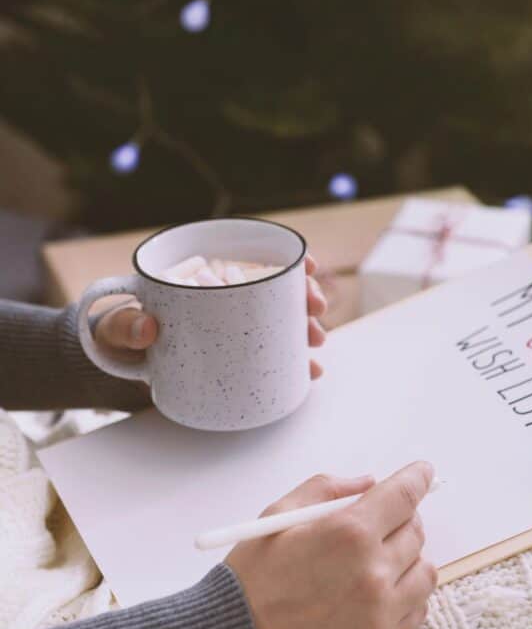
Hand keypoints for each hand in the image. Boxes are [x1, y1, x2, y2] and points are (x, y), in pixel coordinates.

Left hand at [94, 252, 327, 378]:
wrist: (119, 365)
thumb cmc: (120, 334)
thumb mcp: (118, 327)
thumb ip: (125, 325)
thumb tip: (149, 328)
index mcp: (204, 277)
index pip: (252, 258)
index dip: (286, 258)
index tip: (308, 265)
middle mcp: (227, 298)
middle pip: (277, 290)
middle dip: (304, 297)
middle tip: (314, 311)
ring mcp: (235, 328)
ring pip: (282, 322)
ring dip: (305, 329)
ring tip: (317, 343)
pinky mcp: (237, 356)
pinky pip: (272, 354)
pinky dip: (293, 362)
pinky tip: (310, 370)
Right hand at [227, 461, 436, 628]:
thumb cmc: (251, 579)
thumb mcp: (277, 516)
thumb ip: (326, 490)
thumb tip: (367, 483)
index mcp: (348, 533)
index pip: (404, 495)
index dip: (417, 478)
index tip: (422, 473)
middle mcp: (373, 571)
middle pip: (416, 530)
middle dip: (403, 518)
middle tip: (382, 520)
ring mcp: (381, 610)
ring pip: (425, 571)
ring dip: (409, 557)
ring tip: (380, 558)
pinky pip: (418, 608)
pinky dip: (408, 593)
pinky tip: (381, 589)